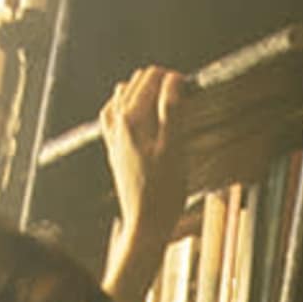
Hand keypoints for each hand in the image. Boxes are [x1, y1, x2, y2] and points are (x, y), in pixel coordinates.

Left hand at [101, 60, 188, 244]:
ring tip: (164, 100)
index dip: (173, 78)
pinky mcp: (114, 149)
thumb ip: (172, 110)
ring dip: (143, 92)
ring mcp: (113, 136)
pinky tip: (138, 114)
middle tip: (182, 94)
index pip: (151, 79)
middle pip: (136, 83)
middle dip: (159, 82)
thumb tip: (173, 79)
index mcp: (132, 120)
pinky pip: (113, 115)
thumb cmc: (163, 192)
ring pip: (122, 96)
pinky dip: (127, 107)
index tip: (189, 86)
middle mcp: (117, 124)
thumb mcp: (175, 148)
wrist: (146, 224)